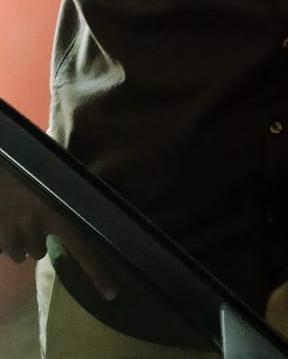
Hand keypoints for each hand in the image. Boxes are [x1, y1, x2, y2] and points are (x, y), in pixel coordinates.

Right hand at [0, 168, 116, 298]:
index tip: (111, 295)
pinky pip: (3, 248)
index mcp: (59, 212)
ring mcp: (14, 231)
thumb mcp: (54, 172)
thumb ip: (67, 187)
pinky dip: (3, 238)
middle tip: (31, 217)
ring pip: (20, 254)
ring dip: (19, 240)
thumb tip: (95, 182)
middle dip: (36, 239)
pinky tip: (4, 218)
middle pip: (39, 253)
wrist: (4, 160)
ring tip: (16, 215)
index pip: (83, 248)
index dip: (97, 273)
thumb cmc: (28, 163)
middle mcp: (38, 225)